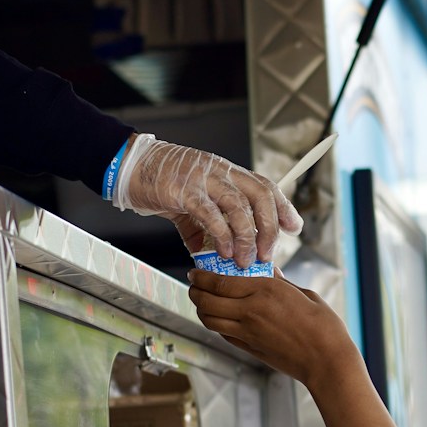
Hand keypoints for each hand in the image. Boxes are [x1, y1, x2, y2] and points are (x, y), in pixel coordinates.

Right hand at [116, 138, 303, 265]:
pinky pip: (210, 214)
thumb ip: (205, 229)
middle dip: (270, 227)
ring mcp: (204, 179)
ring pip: (238, 206)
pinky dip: (221, 235)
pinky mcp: (184, 190)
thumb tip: (214, 257)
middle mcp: (221, 172)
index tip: (294, 228)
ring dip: (247, 237)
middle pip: (260, 196)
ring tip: (245, 260)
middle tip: (268, 254)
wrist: (132, 166)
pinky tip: (223, 252)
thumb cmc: (163, 183)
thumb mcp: (192, 204)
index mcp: (228, 172)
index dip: (283, 207)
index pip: (265, 186)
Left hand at [187, 271, 356, 388]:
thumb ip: (282, 282)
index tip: (195, 272)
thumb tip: (268, 270)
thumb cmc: (324, 326)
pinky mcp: (250, 349)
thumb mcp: (305, 294)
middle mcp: (251, 311)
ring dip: (201, 310)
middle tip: (194, 286)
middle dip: (195, 292)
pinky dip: (216, 325)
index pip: (220, 282)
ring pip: (210, 320)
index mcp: (266, 291)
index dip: (202, 277)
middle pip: (208, 301)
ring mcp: (248, 332)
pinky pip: (223, 334)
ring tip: (202, 302)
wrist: (326, 361)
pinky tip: (220, 319)